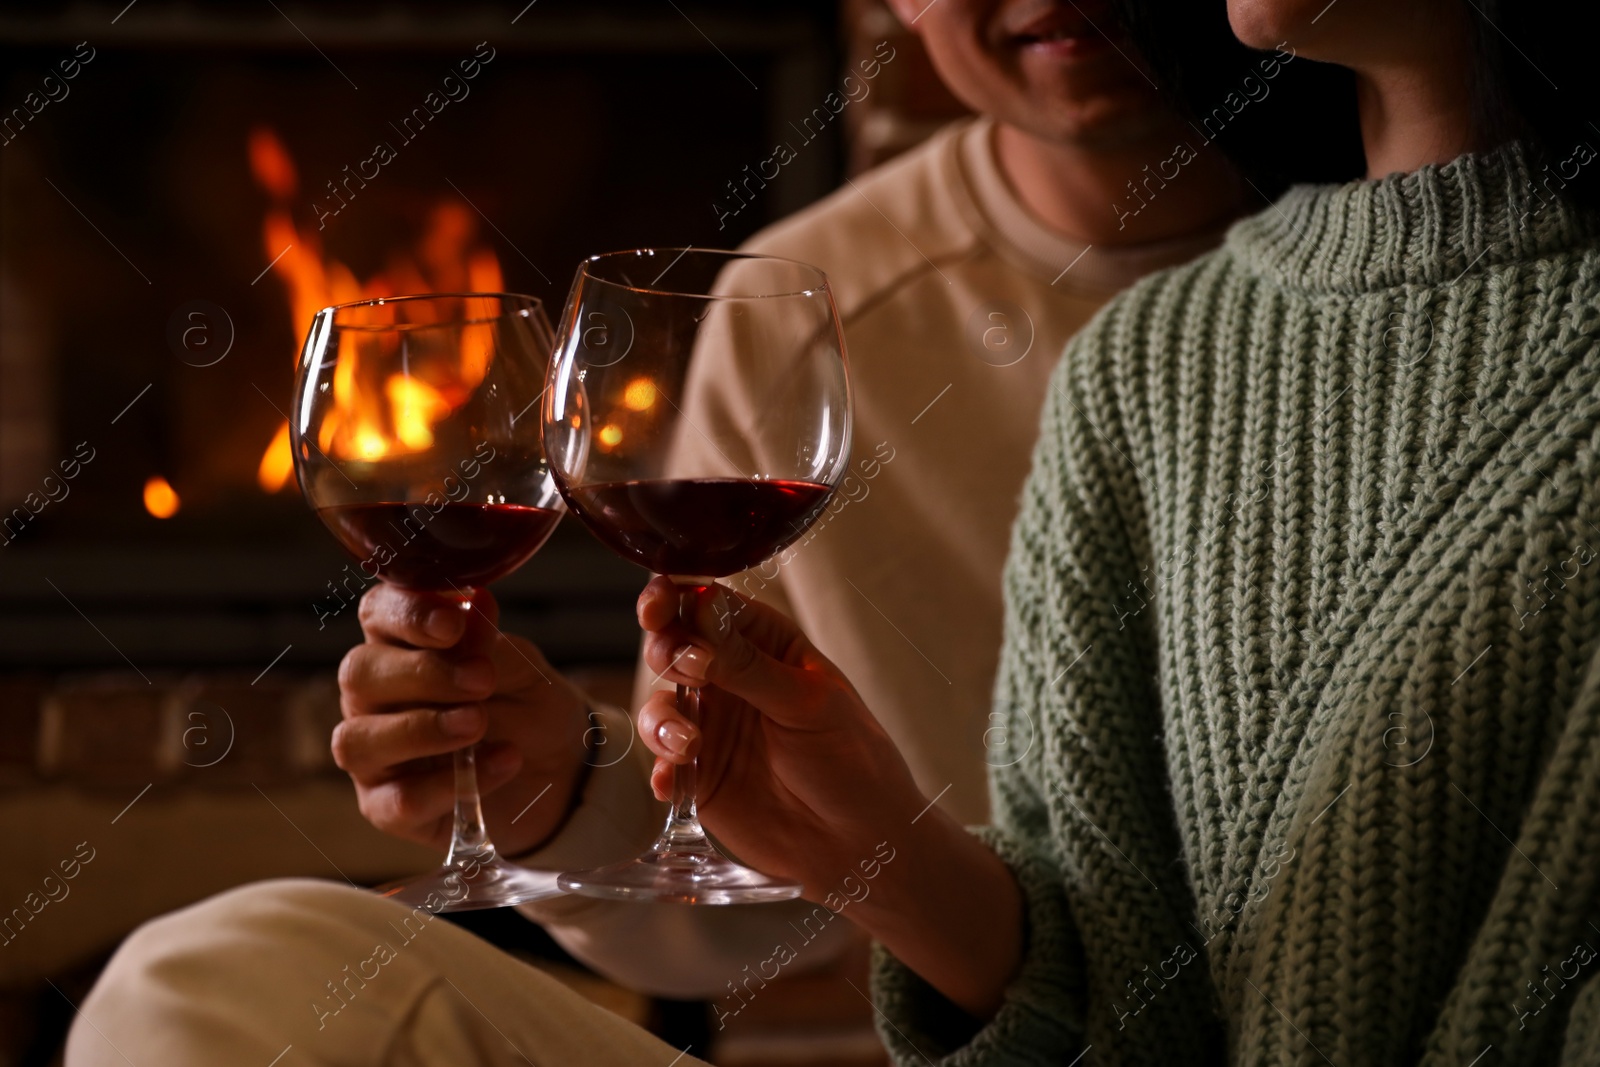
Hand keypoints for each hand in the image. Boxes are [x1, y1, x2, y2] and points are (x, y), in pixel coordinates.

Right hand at [333, 584, 589, 856]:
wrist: (558, 771)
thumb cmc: (528, 706)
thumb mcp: (524, 671)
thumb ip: (492, 645)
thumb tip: (476, 603)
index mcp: (400, 644)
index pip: (378, 613)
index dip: (408, 614)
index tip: (454, 623)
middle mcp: (374, 696)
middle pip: (359, 674)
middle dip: (422, 674)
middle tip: (483, 681)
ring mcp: (374, 754)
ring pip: (358, 739)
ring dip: (421, 729)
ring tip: (479, 723)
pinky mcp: (387, 807)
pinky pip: (398, 799)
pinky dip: (450, 784)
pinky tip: (502, 762)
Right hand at [635, 577, 1021, 1017]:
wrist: (858, 844)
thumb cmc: (851, 761)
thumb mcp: (806, 705)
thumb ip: (748, 664)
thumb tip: (702, 610)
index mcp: (767, 645)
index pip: (713, 607)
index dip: (679, 599)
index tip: (660, 607)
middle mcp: (732, 679)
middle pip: (674, 646)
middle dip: (665, 651)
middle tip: (682, 669)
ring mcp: (713, 726)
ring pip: (661, 704)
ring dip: (664, 719)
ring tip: (690, 744)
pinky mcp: (699, 774)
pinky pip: (661, 763)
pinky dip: (659, 769)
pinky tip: (674, 782)